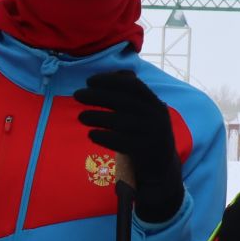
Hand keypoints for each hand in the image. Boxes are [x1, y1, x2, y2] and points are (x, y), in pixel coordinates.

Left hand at [74, 70, 182, 223]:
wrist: (162, 167)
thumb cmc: (145, 134)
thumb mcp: (145, 112)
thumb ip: (132, 94)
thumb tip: (118, 72)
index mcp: (155, 103)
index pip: (133, 85)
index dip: (110, 80)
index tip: (90, 80)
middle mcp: (156, 116)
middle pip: (123, 102)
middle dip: (98, 96)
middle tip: (77, 95)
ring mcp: (152, 135)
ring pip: (120, 122)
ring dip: (97, 116)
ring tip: (81, 116)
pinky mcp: (144, 152)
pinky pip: (120, 142)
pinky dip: (103, 137)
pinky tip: (91, 135)